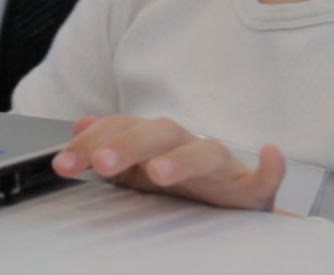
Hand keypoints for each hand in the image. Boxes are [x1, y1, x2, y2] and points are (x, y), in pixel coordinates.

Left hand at [51, 115, 284, 211]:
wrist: (224, 208)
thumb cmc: (180, 187)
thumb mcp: (137, 169)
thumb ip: (109, 146)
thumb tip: (80, 125)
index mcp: (157, 142)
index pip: (124, 128)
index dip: (94, 141)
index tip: (63, 164)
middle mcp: (188, 146)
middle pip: (161, 133)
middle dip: (129, 145)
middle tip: (102, 163)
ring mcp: (221, 168)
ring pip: (207, 152)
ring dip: (184, 159)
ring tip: (160, 172)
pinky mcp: (250, 189)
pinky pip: (265, 178)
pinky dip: (270, 167)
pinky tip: (269, 156)